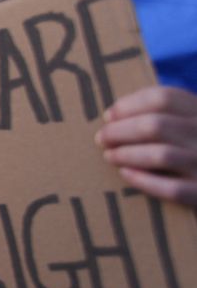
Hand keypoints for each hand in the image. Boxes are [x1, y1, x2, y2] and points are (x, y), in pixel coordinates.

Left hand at [96, 86, 196, 206]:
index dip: (129, 106)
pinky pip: (172, 189)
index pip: (163, 98)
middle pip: (155, 126)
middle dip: (120, 131)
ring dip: (127, 155)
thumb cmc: (194, 147)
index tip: (108, 116)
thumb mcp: (188, 123)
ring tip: (109, 156)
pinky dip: (144, 180)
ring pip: (161, 155)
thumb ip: (163, 114)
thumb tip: (112, 116)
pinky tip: (126, 174)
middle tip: (101, 138)